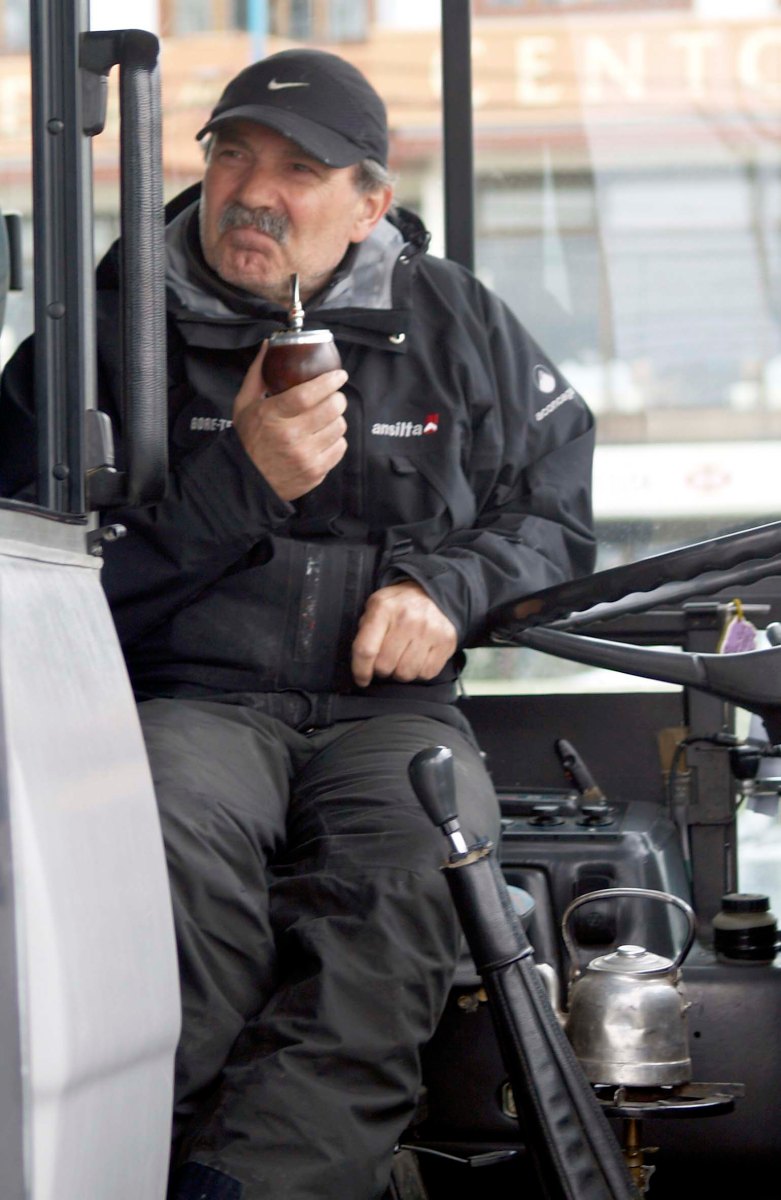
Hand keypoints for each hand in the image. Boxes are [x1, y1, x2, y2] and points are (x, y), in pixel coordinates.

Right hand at [232, 343, 348, 501]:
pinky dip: (336, 439)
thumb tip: (269, 345)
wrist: (246, 482)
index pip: (308, 394)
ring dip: (337, 419)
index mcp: (272, 416)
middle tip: (334, 396)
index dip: (329, 381)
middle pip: (331, 409)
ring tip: (326, 418)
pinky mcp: (315, 472)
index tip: (339, 375)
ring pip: (339, 428)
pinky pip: (340, 448)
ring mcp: (305, 456)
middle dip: (338, 398)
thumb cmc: (247, 439)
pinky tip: (324, 437)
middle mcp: (291, 437)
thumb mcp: (244, 405)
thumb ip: (258, 374)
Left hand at [351, 581, 457, 687]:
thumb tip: (361, 662)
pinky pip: (426, 674)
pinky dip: (420, 672)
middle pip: (385, 666)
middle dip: (382, 669)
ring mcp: (429, 631)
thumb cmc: (399, 605)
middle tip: (386, 660)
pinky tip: (418, 658)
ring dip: (401, 672)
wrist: (433, 593)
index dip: (361, 670)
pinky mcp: (446, 642)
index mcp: (384, 609)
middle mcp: (407, 619)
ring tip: (403, 658)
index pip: (366, 650)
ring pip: (406, 674)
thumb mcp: (375, 606)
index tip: (361, 679)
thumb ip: (365, 630)